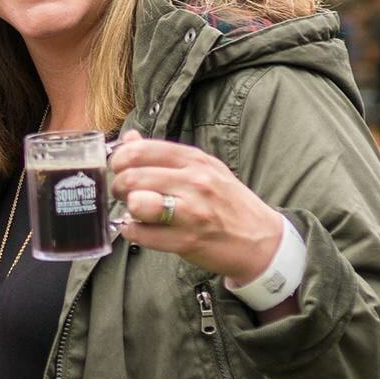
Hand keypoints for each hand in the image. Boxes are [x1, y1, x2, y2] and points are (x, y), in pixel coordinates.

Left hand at [111, 130, 283, 280]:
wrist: (261, 239)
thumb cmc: (227, 202)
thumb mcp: (204, 168)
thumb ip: (164, 154)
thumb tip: (129, 139)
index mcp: (194, 160)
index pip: (140, 150)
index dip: (119, 160)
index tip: (119, 170)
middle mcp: (194, 181)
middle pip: (132, 177)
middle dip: (118, 187)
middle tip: (123, 195)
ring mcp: (192, 211)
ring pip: (137, 204)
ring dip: (126, 210)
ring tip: (135, 212)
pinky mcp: (187, 239)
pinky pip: (141, 234)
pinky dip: (133, 232)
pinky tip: (142, 230)